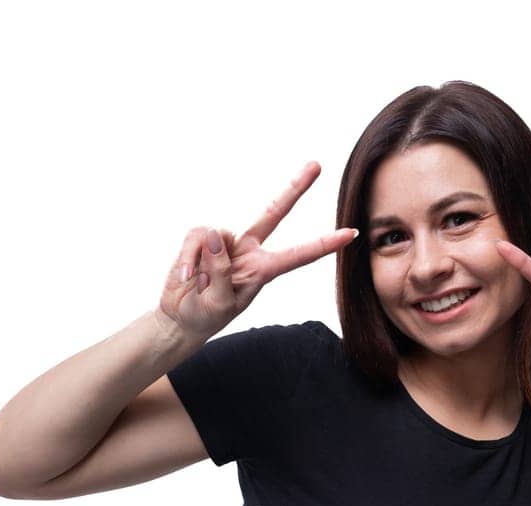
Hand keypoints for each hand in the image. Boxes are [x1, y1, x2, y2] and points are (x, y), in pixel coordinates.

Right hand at [157, 161, 358, 341]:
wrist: (178, 317)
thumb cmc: (205, 316)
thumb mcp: (219, 305)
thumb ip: (221, 273)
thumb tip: (216, 234)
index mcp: (263, 270)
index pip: (299, 255)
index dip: (324, 244)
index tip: (351, 233)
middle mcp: (248, 250)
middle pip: (274, 212)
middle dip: (295, 188)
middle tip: (317, 164)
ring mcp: (225, 241)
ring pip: (215, 233)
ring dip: (202, 264)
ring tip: (198, 286)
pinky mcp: (201, 237)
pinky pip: (195, 237)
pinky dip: (187, 259)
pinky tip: (185, 278)